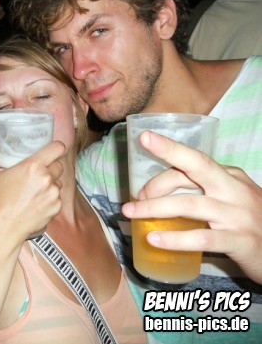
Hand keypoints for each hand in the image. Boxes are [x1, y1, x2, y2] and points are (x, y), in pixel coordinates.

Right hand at [0, 141, 64, 240]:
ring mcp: (53, 194)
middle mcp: (47, 178)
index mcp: (33, 166)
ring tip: (35, 189)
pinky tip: (37, 201)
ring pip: (58, 182)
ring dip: (50, 183)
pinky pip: (57, 197)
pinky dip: (50, 197)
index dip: (56, 147)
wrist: (4, 227)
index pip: (57, 148)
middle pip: (58, 165)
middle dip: (50, 166)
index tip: (52, 149)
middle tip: (37, 172)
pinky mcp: (56, 207)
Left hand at [122, 131, 261, 283]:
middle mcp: (234, 190)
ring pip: (189, 205)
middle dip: (164, 163)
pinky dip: (174, 239)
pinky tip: (153, 238)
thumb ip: (203, 190)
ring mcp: (237, 215)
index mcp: (230, 176)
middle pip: (197, 168)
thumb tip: (154, 190)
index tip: (144, 140)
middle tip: (134, 183)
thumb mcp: (231, 198)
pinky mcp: (239, 240)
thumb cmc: (249, 222)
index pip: (195, 160)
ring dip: (154, 208)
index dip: (168, 150)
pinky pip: (201, 238)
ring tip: (131, 212)